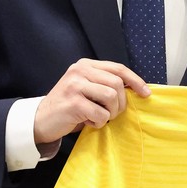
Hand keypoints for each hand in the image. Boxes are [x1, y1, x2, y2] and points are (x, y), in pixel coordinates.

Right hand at [33, 60, 149, 143]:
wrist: (40, 120)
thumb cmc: (69, 106)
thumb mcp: (86, 88)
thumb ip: (105, 83)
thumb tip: (136, 89)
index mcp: (86, 65)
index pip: (118, 69)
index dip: (135, 81)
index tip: (146, 93)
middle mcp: (80, 71)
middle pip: (118, 84)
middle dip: (120, 103)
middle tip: (111, 113)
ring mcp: (75, 85)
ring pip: (111, 97)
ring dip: (110, 113)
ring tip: (99, 116)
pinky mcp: (73, 102)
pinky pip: (100, 114)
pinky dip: (98, 122)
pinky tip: (87, 121)